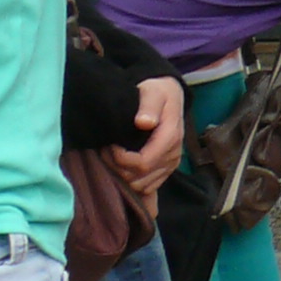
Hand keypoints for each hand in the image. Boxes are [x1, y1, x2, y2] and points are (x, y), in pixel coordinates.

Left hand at [118, 75, 185, 194]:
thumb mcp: (153, 92)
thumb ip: (149, 106)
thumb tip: (144, 122)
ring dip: (122, 175)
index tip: (110, 144)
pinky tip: (124, 167)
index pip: (143, 164)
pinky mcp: (166, 169)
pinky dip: (132, 181)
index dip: (120, 159)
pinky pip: (148, 188)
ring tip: (114, 156)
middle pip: (139, 178)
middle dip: (117, 167)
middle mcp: (173, 155)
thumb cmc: (157, 93)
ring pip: (141, 186)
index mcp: (170, 138)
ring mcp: (171, 164)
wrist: (169, 95)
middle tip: (107, 149)